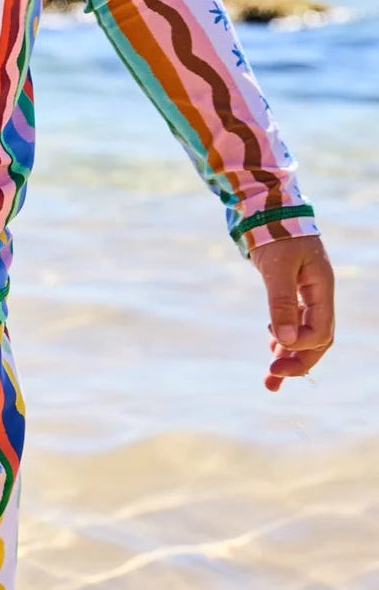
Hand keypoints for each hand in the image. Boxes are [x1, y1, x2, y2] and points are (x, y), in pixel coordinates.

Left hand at [250, 234, 334, 392]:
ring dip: (289, 355)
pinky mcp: (292, 290)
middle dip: (298, 362)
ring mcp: (307, 293)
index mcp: (322, 288)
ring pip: (304, 332)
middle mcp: (318, 293)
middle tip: (273, 380)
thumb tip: (286, 341)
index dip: (301, 348)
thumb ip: (282, 302)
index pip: (321, 330)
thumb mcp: (277, 268)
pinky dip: (284, 338)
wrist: (266, 209)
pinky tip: (272, 350)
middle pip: (317, 338)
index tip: (273, 357)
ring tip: (271, 381)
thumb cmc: (274, 234)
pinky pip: (294, 322)